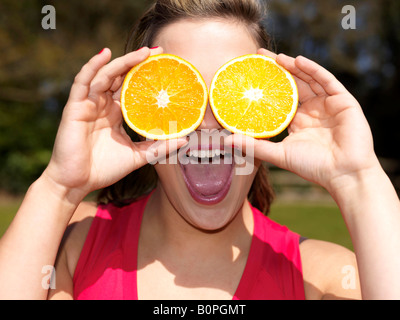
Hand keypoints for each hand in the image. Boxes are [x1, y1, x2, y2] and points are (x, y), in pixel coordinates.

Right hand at [43, 47, 185, 202]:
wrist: (77, 183)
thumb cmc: (104, 169)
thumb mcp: (137, 156)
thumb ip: (158, 147)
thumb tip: (185, 139)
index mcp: (115, 114)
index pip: (130, 88)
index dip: (144, 75)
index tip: (163, 65)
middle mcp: (102, 105)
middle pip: (120, 77)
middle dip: (137, 62)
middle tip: (158, 52)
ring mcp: (88, 104)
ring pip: (105, 75)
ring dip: (123, 62)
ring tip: (143, 52)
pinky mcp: (75, 107)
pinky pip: (83, 82)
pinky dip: (93, 67)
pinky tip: (105, 54)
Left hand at [227, 49, 379, 192]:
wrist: (343, 174)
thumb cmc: (312, 167)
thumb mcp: (278, 154)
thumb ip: (254, 146)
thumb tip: (226, 141)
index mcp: (299, 121)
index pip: (281, 97)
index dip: (268, 85)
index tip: (251, 74)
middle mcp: (313, 110)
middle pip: (294, 84)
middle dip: (278, 69)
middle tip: (260, 56)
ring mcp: (329, 104)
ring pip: (310, 79)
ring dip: (293, 66)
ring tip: (276, 57)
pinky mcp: (344, 101)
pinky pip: (327, 81)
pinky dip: (314, 70)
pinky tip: (298, 61)